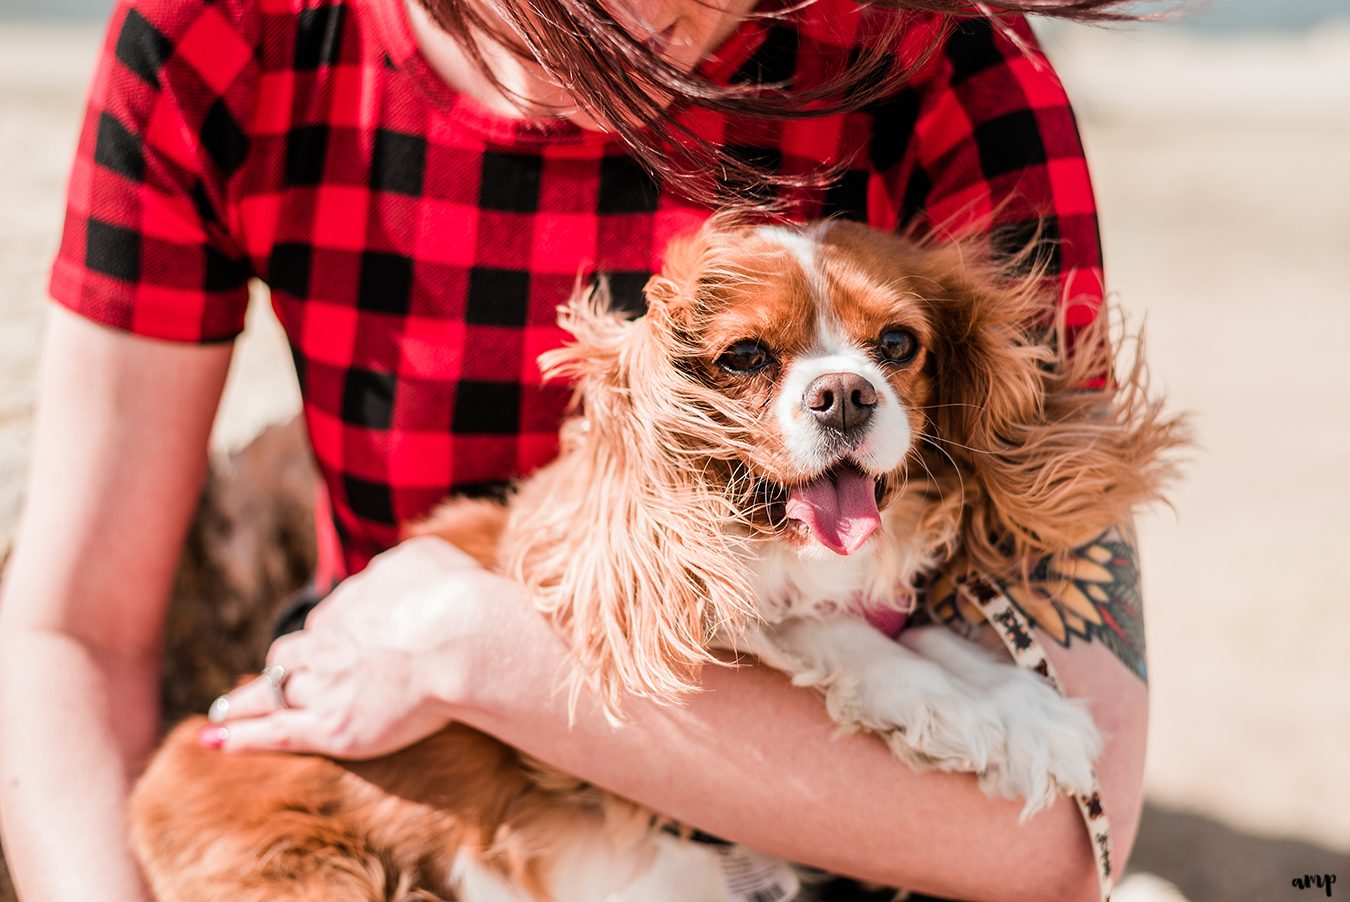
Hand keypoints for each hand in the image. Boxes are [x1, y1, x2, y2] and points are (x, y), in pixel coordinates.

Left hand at [201, 536, 515, 757]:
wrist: (463, 639)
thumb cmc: (455, 595)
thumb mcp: (424, 557)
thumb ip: (395, 567)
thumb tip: (389, 574)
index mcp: (348, 604)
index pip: (325, 624)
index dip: (326, 637)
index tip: (329, 647)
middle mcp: (327, 642)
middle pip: (289, 655)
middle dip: (282, 666)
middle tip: (272, 679)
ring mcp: (325, 686)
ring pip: (273, 691)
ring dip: (248, 700)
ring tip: (225, 712)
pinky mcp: (333, 728)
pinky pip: (275, 733)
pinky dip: (241, 736)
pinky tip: (213, 740)